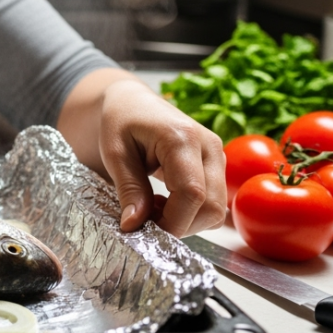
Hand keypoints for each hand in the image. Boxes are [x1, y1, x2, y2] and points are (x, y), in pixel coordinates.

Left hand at [95, 80, 226, 236]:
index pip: (191, 194)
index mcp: (183, 137)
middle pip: (211, 207)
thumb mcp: (114, 153)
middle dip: (179, 225)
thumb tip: (133, 226)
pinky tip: (167, 201)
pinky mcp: (216, 166)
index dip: (172, 221)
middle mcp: (209, 146)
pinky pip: (214, 203)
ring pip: (216, 210)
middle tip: (146, 219)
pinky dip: (192, 213)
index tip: (145, 230)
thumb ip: (128, 189)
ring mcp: (217, 156)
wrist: (132, 102)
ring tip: (153, 207)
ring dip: (186, 221)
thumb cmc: (120, 120)